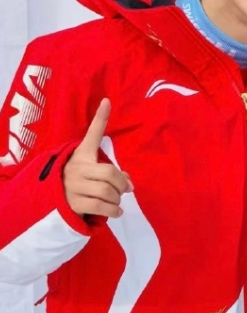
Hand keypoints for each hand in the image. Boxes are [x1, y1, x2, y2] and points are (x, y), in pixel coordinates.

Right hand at [63, 98, 132, 217]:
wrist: (50, 203)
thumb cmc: (76, 183)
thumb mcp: (90, 172)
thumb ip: (111, 173)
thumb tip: (129, 184)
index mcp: (82, 155)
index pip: (92, 134)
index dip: (100, 118)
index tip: (107, 101)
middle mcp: (77, 168)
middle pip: (110, 174)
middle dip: (122, 185)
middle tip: (124, 190)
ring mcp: (73, 186)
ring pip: (106, 192)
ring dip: (117, 199)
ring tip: (116, 201)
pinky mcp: (72, 203)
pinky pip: (100, 206)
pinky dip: (113, 211)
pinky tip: (115, 211)